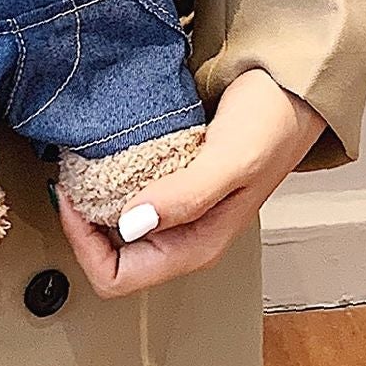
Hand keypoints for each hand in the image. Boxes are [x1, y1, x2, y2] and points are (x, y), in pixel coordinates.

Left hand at [55, 68, 325, 299]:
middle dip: (82, 220)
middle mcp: (184, 236)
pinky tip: (110, 149)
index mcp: (196, 247)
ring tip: (85, 161)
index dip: (83, 244)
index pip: (115, 277)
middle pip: (108, 256)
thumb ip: (186, 196)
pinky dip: (111, 175)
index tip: (73, 197)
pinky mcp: (174, 183)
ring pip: (115, 224)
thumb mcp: (231, 160)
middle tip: (72, 175)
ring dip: (95, 197)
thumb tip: (131, 223)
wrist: (293, 88)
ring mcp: (178, 211)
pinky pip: (128, 193)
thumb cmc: (273, 124)